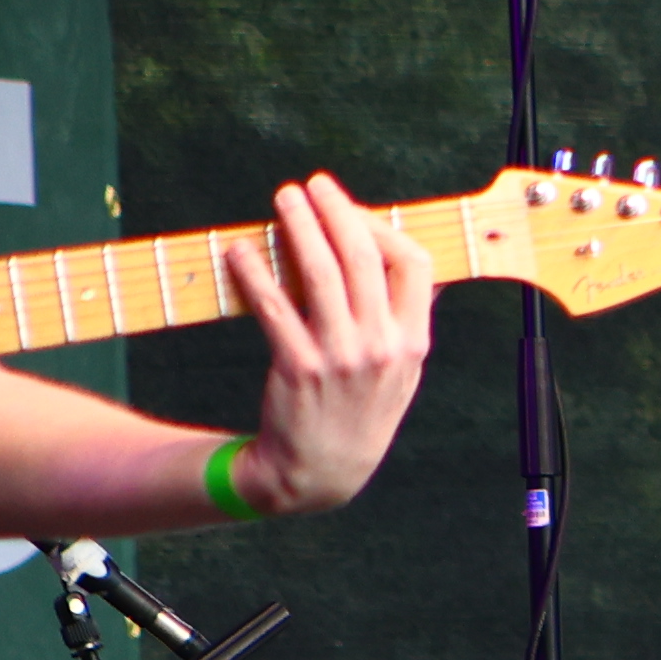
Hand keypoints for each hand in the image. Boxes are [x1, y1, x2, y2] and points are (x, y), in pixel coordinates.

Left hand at [218, 175, 439, 515]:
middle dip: (336, 211)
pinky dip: (256, 273)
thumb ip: (408, 322)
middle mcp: (382, 346)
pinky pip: (275, 307)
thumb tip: (419, 268)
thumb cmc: (359, 414)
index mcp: (413, 342)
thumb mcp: (402, 374)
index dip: (384, 229)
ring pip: (320, 272)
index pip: (413, 265)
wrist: (320, 474)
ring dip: (299, 226)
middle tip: (312, 185)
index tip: (353, 212)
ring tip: (283, 199)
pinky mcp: (298, 367)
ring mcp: (340, 357)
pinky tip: (241, 251)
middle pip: (363, 257)